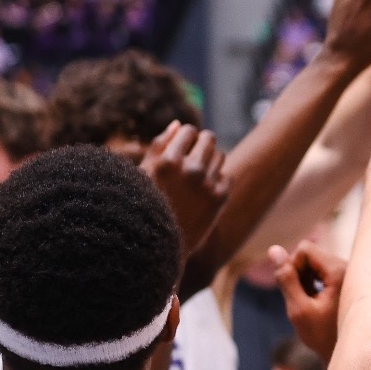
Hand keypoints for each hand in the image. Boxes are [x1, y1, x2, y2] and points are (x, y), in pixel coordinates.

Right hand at [139, 121, 228, 255]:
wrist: (159, 245)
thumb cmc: (145, 205)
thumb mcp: (143, 174)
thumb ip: (160, 145)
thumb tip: (179, 124)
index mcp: (168, 160)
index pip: (188, 131)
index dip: (186, 138)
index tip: (182, 148)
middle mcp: (190, 169)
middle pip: (209, 138)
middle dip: (202, 145)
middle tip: (194, 158)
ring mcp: (207, 184)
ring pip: (220, 155)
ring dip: (211, 160)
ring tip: (198, 174)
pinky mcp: (220, 198)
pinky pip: (226, 175)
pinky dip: (217, 179)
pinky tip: (205, 189)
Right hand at [271, 240, 346, 359]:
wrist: (347, 354)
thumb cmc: (323, 336)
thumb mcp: (299, 309)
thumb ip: (286, 279)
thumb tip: (274, 250)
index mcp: (340, 272)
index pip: (305, 249)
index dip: (292, 267)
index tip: (294, 291)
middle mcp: (349, 267)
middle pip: (310, 254)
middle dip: (299, 273)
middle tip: (301, 299)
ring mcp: (349, 273)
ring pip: (314, 262)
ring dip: (305, 280)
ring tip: (309, 303)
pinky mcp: (345, 279)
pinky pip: (321, 270)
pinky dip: (313, 283)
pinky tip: (316, 302)